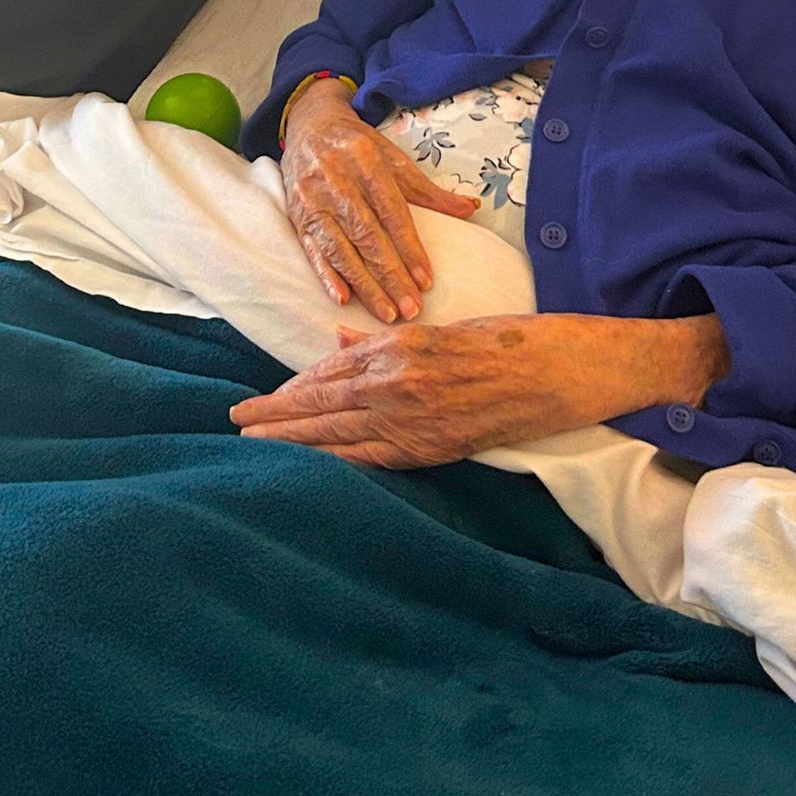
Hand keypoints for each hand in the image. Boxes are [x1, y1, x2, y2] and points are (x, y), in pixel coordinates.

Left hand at [231, 315, 594, 467]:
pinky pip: (371, 459)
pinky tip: (309, 468)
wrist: (559, 372)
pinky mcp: (432, 448)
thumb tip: (343, 337)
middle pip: (322, 401)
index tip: (267, 396)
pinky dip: (335, 462)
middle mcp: (398, 381)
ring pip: (337, 433)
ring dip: (293, 441)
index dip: (294, 384)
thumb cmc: (508, 341)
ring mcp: (413, 418)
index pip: (331, 367)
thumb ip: (388, 338)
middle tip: (236, 422)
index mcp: (400, 344)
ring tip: (255, 447)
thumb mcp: (443, 327)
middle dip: (276, 414)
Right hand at [280, 79, 479, 322]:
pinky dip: (327, 276)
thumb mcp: (394, 159)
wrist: (309, 126)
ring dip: (365, 286)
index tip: (426, 280)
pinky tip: (343, 299)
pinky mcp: (297, 216)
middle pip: (367, 236)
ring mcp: (312, 200)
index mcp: (367, 162)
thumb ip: (429, 190)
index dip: (410, 248)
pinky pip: (313, 250)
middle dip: (391, 276)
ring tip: (388, 313)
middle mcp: (337, 180)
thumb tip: (471, 209)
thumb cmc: (358, 147)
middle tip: (412, 308)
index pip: (392, 213)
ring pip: (341, 249)